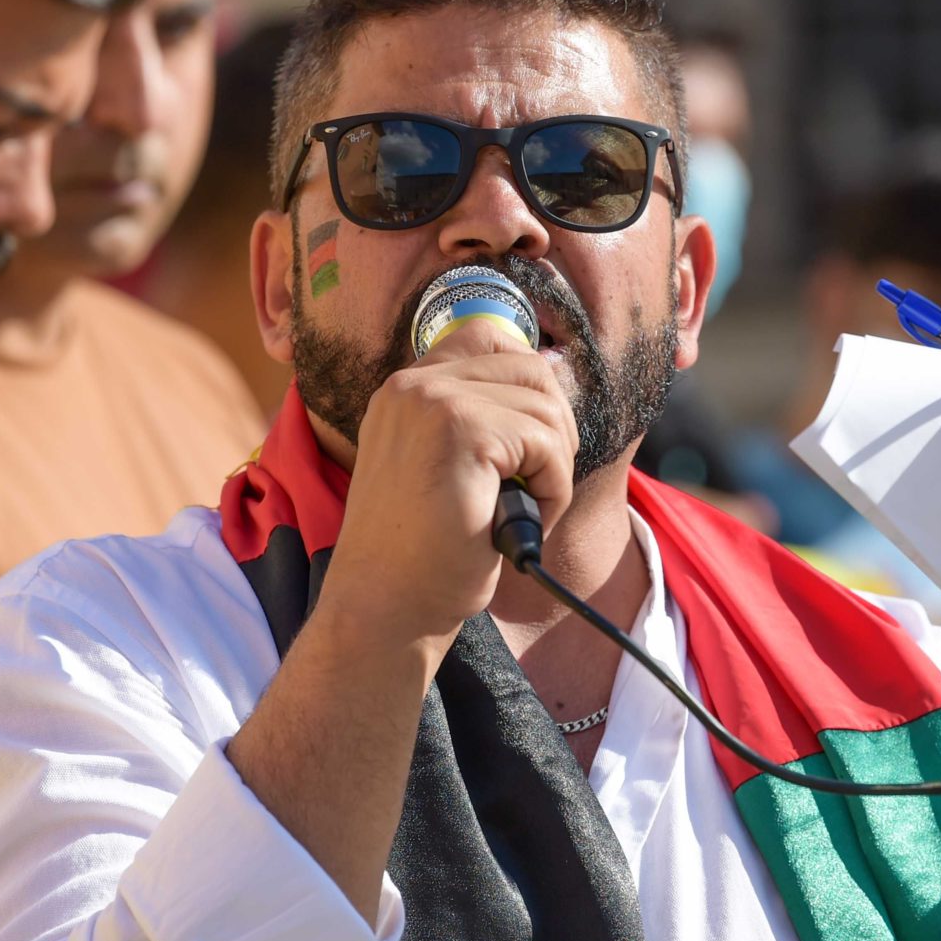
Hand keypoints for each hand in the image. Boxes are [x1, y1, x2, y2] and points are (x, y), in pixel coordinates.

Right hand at [315, 319, 578, 662]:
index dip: (530, 383)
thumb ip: (480, 418)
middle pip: (532, 369)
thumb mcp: (445, 464)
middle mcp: (414, 384)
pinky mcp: (461, 431)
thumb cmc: (422, 549)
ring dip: (553, 467)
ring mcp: (434, 402)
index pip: (491, 337)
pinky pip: (548, 445)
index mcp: (406, 388)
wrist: (387, 604)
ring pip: (547, 409)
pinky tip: (523, 521)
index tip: (530, 441)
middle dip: (553, 429)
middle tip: (536, 484)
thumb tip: (554, 377)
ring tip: (523, 510)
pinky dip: (553, 489)